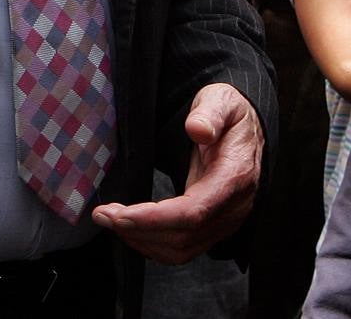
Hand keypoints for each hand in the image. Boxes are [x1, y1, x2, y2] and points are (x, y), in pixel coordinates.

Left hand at [91, 83, 262, 264]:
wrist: (248, 130)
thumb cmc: (231, 115)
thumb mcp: (222, 102)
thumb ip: (211, 114)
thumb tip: (197, 130)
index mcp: (234, 178)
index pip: (193, 212)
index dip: (155, 219)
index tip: (120, 215)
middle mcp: (232, 207)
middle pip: (183, 236)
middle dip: (138, 230)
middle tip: (102, 215)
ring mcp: (224, 221)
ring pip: (182, 249)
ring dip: (142, 240)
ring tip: (111, 221)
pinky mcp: (214, 226)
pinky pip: (184, 247)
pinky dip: (153, 244)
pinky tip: (131, 229)